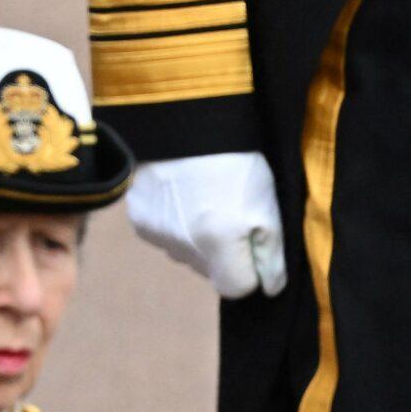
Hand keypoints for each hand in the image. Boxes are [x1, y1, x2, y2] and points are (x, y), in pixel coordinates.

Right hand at [127, 153, 287, 298]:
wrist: (183, 123)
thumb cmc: (235, 162)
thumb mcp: (268, 205)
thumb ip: (271, 254)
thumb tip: (268, 288)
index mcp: (217, 244)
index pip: (237, 288)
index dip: (252, 270)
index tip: (255, 243)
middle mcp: (182, 247)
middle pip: (210, 272)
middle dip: (224, 255)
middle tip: (232, 215)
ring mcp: (156, 235)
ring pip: (186, 255)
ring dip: (198, 241)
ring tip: (205, 202)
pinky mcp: (139, 221)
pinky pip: (164, 238)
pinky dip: (176, 226)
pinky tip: (183, 198)